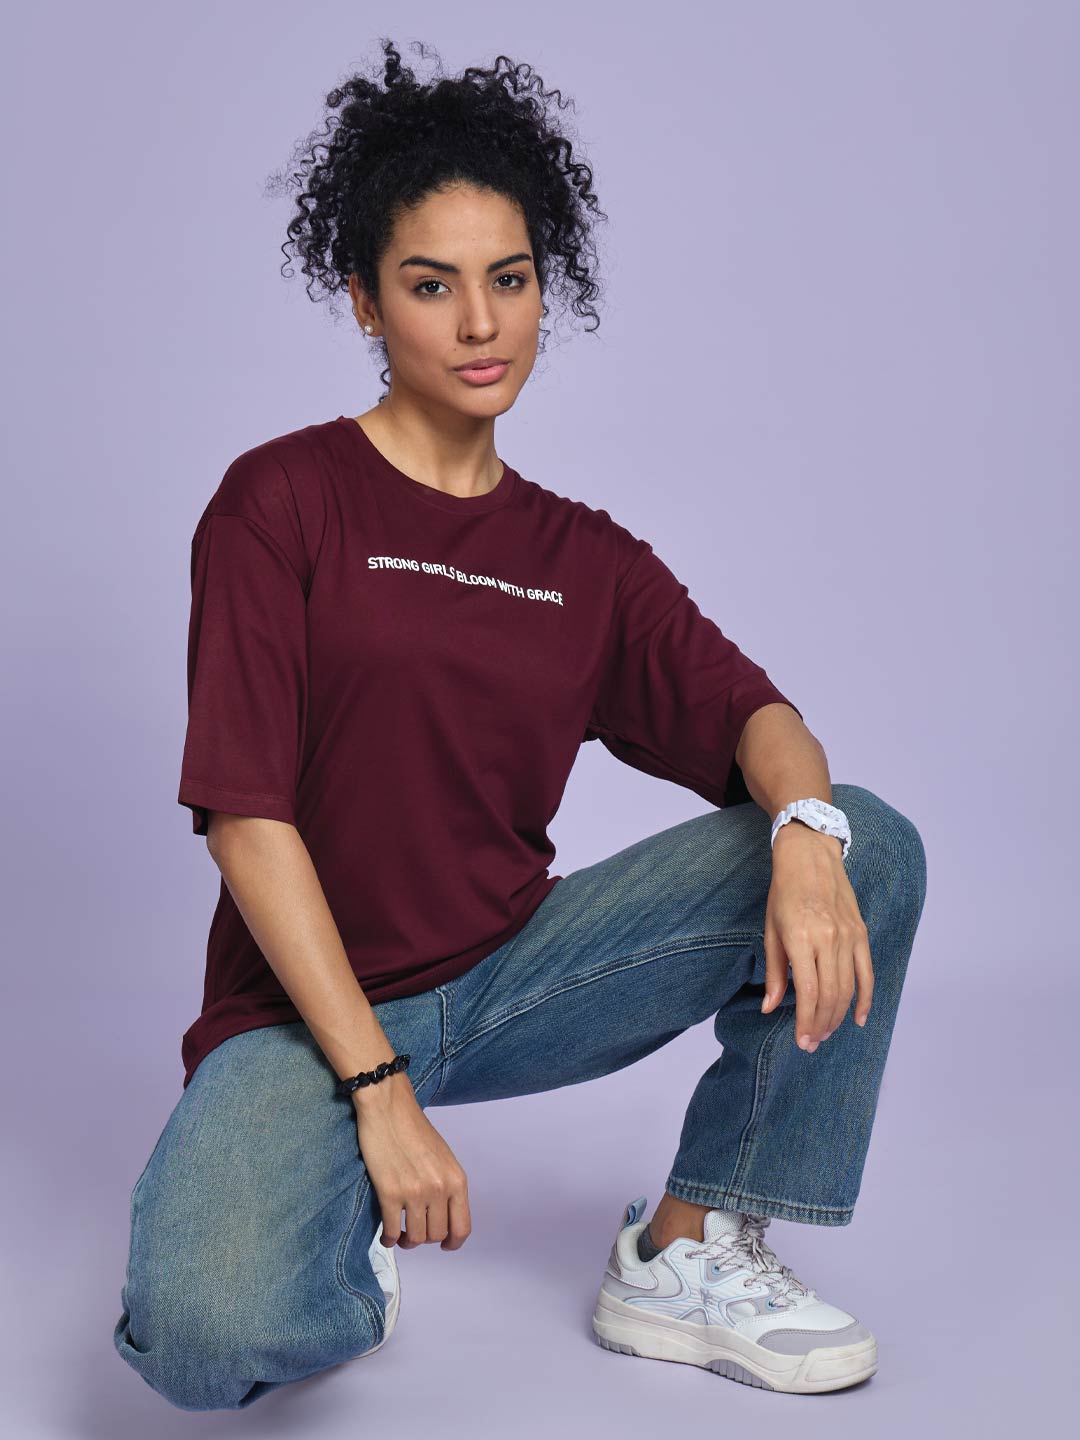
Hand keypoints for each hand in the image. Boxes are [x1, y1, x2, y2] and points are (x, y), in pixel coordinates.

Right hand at [353, 1072, 471, 1249]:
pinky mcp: (390, 1193)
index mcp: (456, 1179)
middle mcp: (440, 1189)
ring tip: (401, 1236)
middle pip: (436, 1235)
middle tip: (415, 1232)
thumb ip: (447, 1185)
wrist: (388, 1107)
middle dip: (426, 1238)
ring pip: (415, 1238)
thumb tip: (444, 1216)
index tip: (444, 1245)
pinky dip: (389, 1239)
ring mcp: (415, 1192)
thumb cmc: (414, 1129)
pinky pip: (392, 1231)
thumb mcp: (443, 1157)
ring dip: (407, 1242)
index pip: (462, 1227)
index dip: (453, 1243)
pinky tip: (387, 1235)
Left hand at [761, 824, 873, 1050]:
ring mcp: (849, 936)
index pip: (809, 993)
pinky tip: (858, 1018)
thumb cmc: (784, 892)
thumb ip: (775, 971)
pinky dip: (865, 999)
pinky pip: (867, 973)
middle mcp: (829, 939)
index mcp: (802, 937)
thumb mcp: (771, 929)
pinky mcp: (861, 933)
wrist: (810, 856)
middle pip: (831, 996)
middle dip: (821, 1024)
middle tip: (812, 1042)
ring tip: (825, 1032)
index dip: (806, 1021)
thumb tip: (770, 1007)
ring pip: (849, 988)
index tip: (801, 1041)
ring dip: (838, 1016)